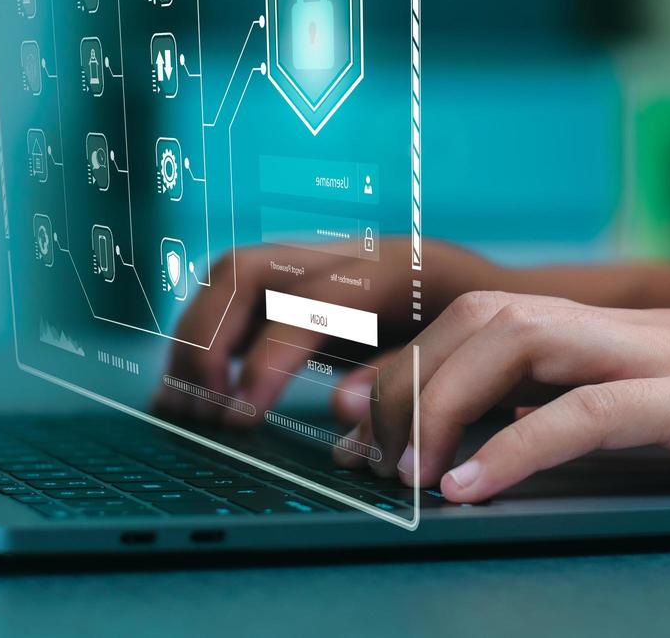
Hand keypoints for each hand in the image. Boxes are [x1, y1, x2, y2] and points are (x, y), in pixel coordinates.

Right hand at [153, 238, 514, 425]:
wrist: (486, 292)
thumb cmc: (476, 337)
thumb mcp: (462, 360)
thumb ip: (404, 380)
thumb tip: (337, 404)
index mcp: (390, 270)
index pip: (307, 305)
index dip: (266, 361)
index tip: (239, 417)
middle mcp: (341, 253)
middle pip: (247, 271)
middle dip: (209, 340)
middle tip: (203, 411)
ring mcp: (317, 260)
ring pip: (230, 276)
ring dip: (195, 338)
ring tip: (183, 405)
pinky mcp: (302, 279)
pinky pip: (235, 294)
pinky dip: (206, 338)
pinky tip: (193, 388)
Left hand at [343, 292, 669, 502]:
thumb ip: (611, 408)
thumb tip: (520, 446)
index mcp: (620, 327)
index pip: (485, 316)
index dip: (409, 358)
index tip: (356, 415)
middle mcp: (629, 326)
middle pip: (480, 318)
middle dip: (404, 380)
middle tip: (360, 452)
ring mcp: (667, 354)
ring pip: (518, 341)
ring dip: (444, 404)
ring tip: (405, 475)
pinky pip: (591, 412)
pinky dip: (518, 448)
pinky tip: (472, 491)